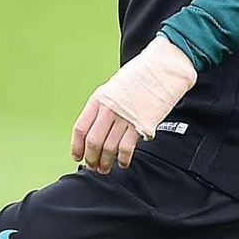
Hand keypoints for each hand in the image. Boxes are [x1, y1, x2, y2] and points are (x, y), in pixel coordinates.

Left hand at [71, 36, 197, 172]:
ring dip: (105, 162)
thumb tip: (94, 131)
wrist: (161, 70)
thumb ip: (102, 108)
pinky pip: (126, 149)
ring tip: (106, 167)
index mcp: (98, 99)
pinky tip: (123, 162)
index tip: (77, 156)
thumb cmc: (139, 79)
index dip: (77, 146)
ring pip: (108, 148)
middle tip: (93, 165)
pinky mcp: (141, 125)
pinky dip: (123, 159)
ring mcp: (125, 118)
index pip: (81, 128)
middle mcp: (109, 109)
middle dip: (91, 158)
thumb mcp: (113, 89)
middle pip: (93, 142)